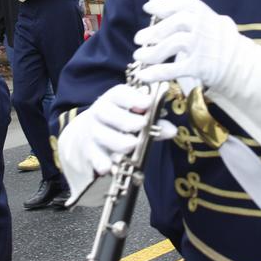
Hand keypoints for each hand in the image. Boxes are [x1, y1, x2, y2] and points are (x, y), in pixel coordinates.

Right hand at [57, 84, 174, 177]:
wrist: (88, 136)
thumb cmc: (119, 123)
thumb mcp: (135, 118)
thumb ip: (153, 123)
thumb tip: (171, 130)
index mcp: (113, 100)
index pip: (119, 93)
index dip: (133, 97)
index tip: (148, 103)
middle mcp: (100, 113)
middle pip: (107, 112)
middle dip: (126, 119)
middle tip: (142, 125)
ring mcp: (92, 132)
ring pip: (101, 135)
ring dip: (117, 141)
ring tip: (132, 146)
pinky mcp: (89, 152)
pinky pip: (94, 157)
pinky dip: (103, 163)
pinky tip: (112, 167)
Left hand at [132, 0, 242, 88]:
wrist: (241, 65)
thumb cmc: (220, 42)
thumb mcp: (210, 22)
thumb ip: (188, 15)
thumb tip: (157, 7)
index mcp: (205, 14)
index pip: (183, 5)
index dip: (164, 5)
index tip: (148, 8)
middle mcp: (203, 27)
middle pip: (174, 24)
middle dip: (153, 32)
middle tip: (138, 39)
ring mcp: (202, 47)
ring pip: (172, 45)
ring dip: (152, 52)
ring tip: (139, 56)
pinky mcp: (200, 67)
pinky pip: (174, 69)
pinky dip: (156, 72)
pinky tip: (144, 75)